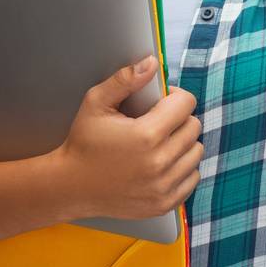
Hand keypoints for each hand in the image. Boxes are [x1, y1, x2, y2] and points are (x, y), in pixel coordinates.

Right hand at [50, 57, 201, 219]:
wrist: (69, 187)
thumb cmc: (83, 143)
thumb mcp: (96, 104)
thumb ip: (125, 80)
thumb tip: (152, 62)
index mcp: (146, 135)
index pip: (186, 103)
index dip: (174, 97)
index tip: (160, 102)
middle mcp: (159, 163)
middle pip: (194, 127)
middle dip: (179, 119)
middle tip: (158, 122)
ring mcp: (163, 186)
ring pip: (196, 151)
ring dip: (183, 144)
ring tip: (159, 143)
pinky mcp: (164, 203)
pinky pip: (193, 176)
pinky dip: (182, 168)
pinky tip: (161, 163)